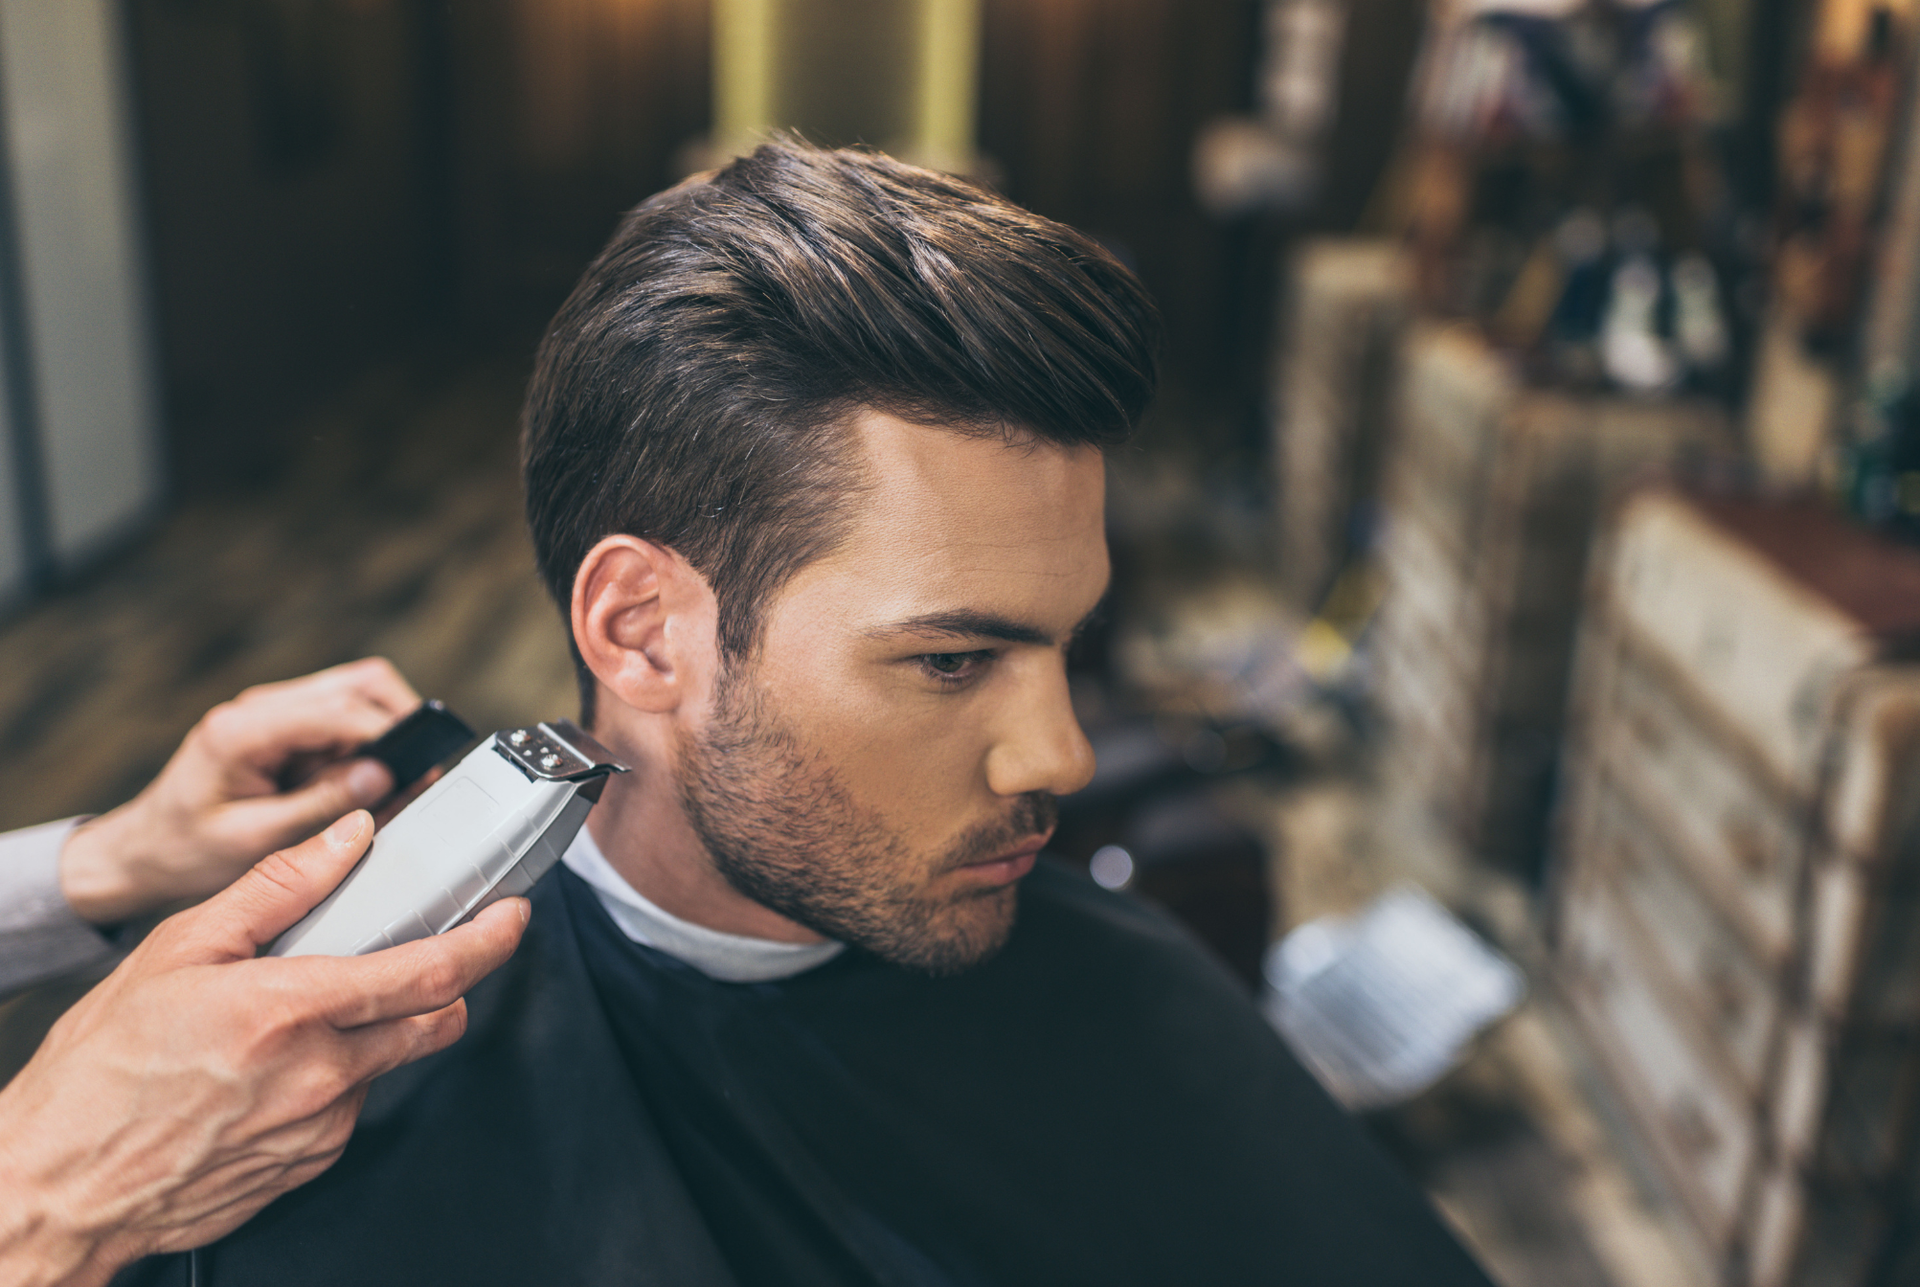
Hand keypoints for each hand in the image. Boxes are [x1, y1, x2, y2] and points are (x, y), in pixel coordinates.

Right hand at [0, 810, 528, 1286]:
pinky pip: (351, 1104)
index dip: (491, 940)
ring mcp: (321, 1127)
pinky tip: (272, 1068)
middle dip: (448, 982)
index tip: (514, 914)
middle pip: (436, 1020)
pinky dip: (335, 1075)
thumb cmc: (103, 1069)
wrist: (60, 1184)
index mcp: (293, 1011)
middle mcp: (321, 1075)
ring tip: (297, 1017)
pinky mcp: (310, 1163)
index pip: (432, 972)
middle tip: (422, 952)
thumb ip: (279, 886)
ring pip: (391, 1062)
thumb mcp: (180, 949)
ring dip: (374, 1031)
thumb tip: (350, 837)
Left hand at [59, 658, 422, 924]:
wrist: (141, 853)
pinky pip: (341, 718)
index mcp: (243, 731)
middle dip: (400, 724)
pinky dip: (364, 744)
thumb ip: (320, 806)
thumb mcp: (254, 842)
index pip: (340, 711)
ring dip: (384, 733)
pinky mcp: (282, 726)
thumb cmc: (184, 852)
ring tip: (391, 783)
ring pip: (357, 693)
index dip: (391, 739)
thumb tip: (383, 776)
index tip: (423, 772)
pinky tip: (362, 784)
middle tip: (419, 774)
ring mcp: (272, 712)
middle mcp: (259, 708)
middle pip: (359, 685)